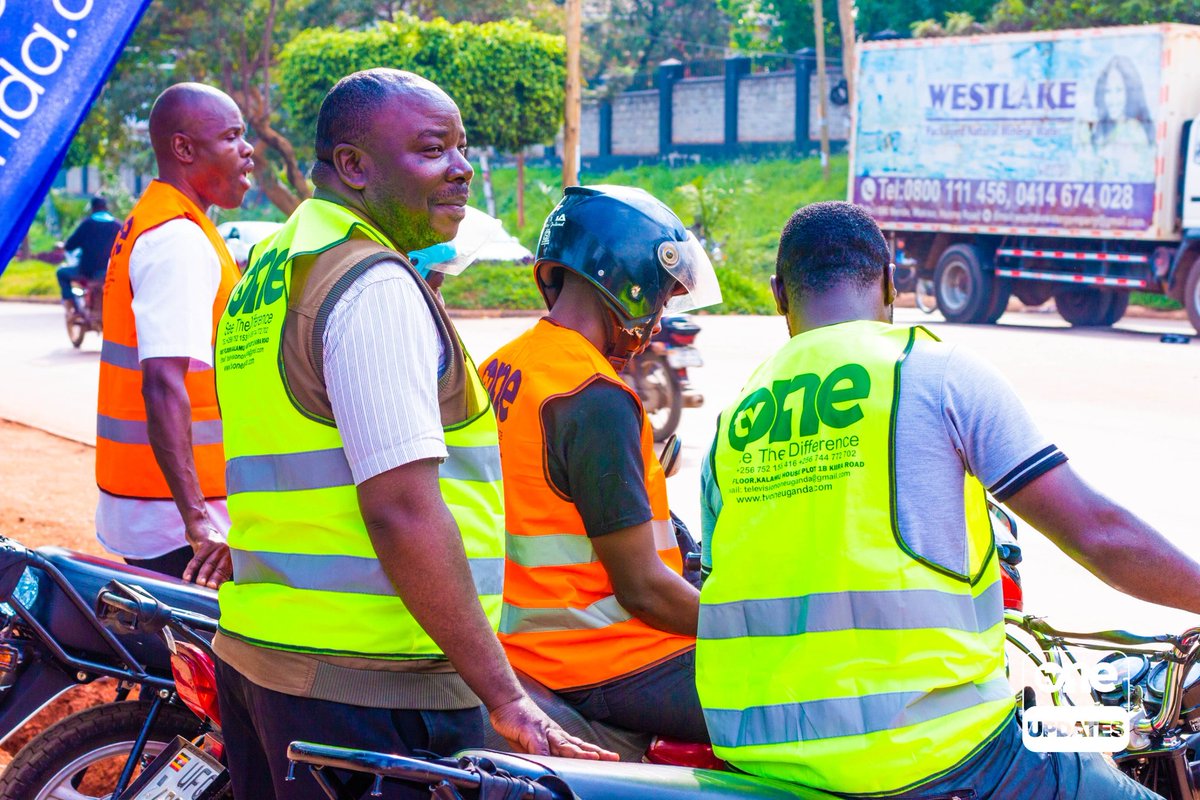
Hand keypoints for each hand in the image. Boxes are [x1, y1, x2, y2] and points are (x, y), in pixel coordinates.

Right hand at [183, 521, 232, 588]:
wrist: (199, 526)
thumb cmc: (206, 546)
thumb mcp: (213, 556)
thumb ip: (215, 569)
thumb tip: (214, 588)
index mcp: (229, 557)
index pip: (226, 572)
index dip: (222, 583)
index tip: (218, 593)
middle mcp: (226, 551)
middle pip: (220, 569)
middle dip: (215, 580)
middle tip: (211, 589)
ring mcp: (217, 546)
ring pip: (209, 564)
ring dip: (204, 575)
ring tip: (200, 584)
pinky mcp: (206, 544)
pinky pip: (197, 559)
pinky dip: (191, 569)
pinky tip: (186, 577)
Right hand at [488, 696, 617, 760]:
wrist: (507, 703)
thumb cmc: (520, 722)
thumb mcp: (533, 742)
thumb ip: (544, 753)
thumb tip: (552, 766)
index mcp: (558, 738)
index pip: (580, 747)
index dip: (595, 753)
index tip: (611, 757)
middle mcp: (555, 735)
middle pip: (578, 746)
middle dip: (596, 753)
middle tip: (613, 758)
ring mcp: (544, 733)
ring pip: (565, 745)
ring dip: (580, 753)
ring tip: (594, 758)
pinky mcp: (531, 734)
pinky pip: (541, 746)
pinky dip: (550, 753)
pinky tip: (556, 761)